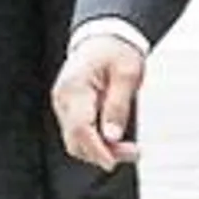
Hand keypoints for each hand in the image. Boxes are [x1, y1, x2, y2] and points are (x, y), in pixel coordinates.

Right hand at [52, 35, 145, 171]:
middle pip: (76, 140)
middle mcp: (63, 98)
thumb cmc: (118, 51)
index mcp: (75, 87)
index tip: (113, 162)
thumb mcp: (127, 74)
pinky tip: (117, 141)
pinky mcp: (69, 109)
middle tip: (134, 153)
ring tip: (130, 149)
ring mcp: (63, 105)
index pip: (80, 127)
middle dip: (102, 153)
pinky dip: (97, 141)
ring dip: (101, 150)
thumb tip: (112, 136)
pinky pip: (80, 133)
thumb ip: (118, 105)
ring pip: (76, 140)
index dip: (97, 149)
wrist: (105, 36)